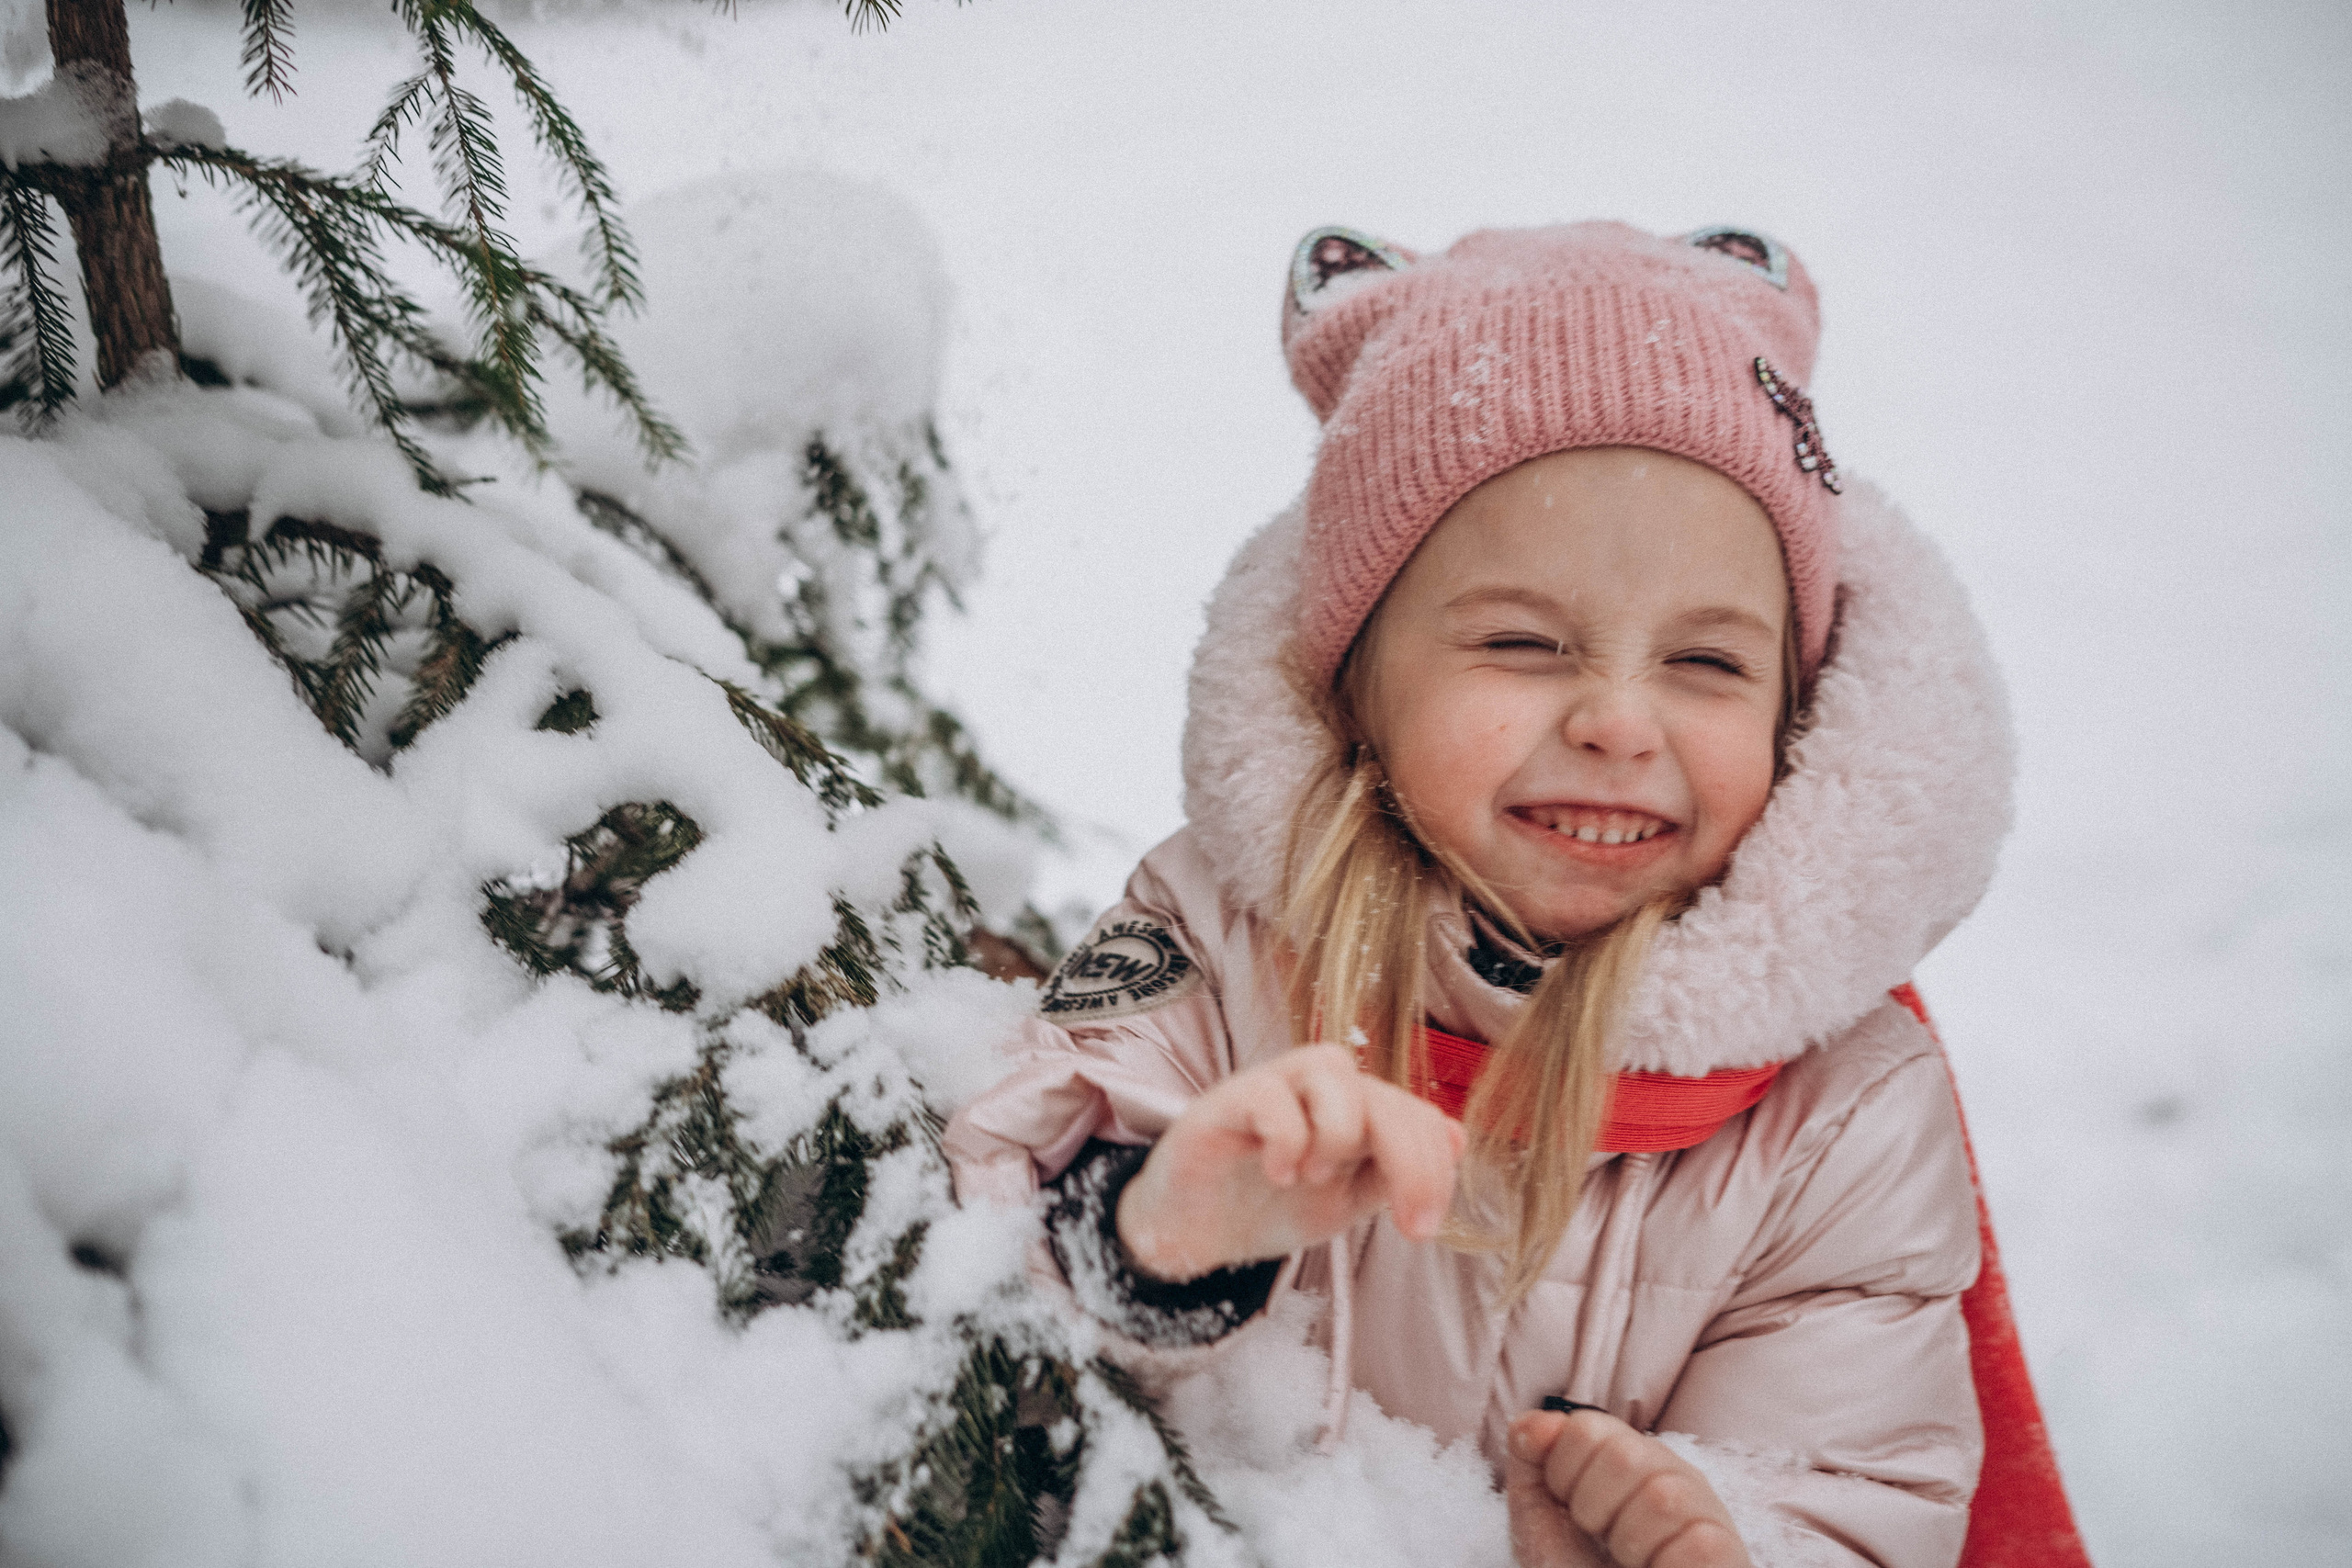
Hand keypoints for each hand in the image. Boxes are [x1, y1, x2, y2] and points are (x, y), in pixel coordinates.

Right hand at [1114, 1044, 1465, 1279]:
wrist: (1193, 1234)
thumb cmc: (1268, 1207)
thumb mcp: (1346, 1201)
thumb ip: (1395, 1172)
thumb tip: (1456, 1138)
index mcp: (1354, 1111)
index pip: (1414, 1114)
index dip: (1432, 1167)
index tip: (1423, 1228)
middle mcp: (1317, 1089)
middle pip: (1383, 1094)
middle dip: (1409, 1161)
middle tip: (1407, 1224)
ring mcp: (1271, 1086)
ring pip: (1332, 1070)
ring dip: (1338, 1134)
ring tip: (1313, 1179)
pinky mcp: (1225, 1100)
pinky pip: (1270, 1095)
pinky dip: (1286, 1139)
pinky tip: (1278, 1174)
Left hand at [1505, 1409, 1751, 1567]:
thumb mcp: (1542, 1514)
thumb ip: (1531, 1457)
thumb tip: (1541, 1419)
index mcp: (1629, 1454)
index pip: (1584, 1427)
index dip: (1563, 1476)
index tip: (1574, 1513)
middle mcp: (1673, 1471)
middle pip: (1622, 1455)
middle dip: (1593, 1509)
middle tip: (1604, 1540)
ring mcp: (1706, 1509)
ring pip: (1661, 1498)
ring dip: (1629, 1543)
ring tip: (1634, 1561)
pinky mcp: (1727, 1551)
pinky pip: (1696, 1544)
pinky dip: (1664, 1565)